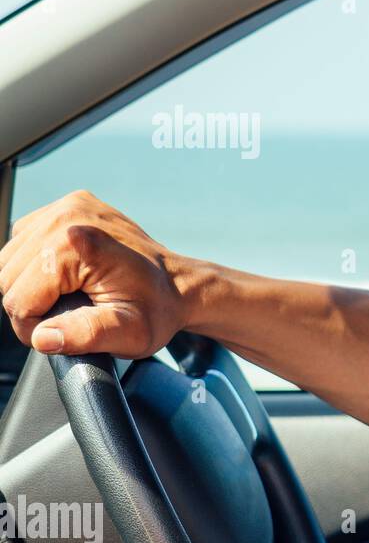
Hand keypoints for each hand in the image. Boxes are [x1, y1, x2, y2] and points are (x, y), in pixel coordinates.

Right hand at [0, 190, 191, 356]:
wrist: (178, 284)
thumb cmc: (157, 309)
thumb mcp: (130, 333)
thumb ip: (86, 334)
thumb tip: (44, 337)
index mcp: (77, 243)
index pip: (18, 300)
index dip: (35, 326)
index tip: (63, 332)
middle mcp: (67, 216)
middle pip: (8, 278)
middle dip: (31, 305)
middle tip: (67, 317)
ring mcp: (65, 206)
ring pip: (10, 261)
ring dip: (30, 285)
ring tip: (67, 296)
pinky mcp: (64, 207)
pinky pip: (23, 244)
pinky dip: (34, 266)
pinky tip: (65, 277)